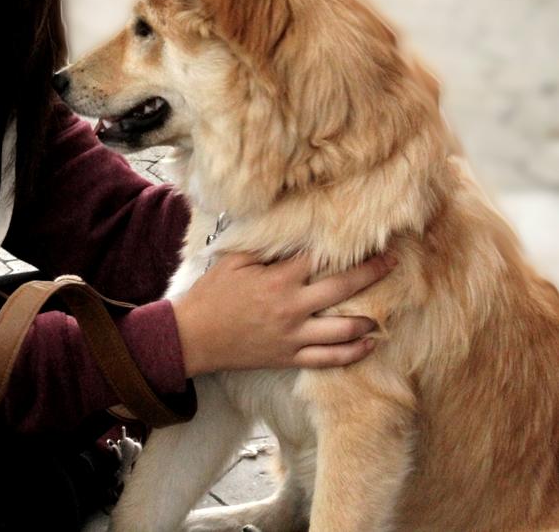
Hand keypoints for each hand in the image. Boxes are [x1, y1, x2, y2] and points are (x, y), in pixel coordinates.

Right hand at [172, 252, 393, 376]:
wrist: (193, 337)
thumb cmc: (211, 295)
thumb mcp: (231, 261)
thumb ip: (260, 246)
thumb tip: (285, 229)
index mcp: (278, 278)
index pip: (320, 256)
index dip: (345, 245)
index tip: (366, 235)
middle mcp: (292, 306)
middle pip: (343, 287)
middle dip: (373, 272)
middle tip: (394, 261)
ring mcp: (293, 335)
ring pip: (344, 329)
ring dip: (369, 319)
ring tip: (385, 311)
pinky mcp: (289, 357)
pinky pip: (330, 359)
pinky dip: (353, 352)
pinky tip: (370, 343)